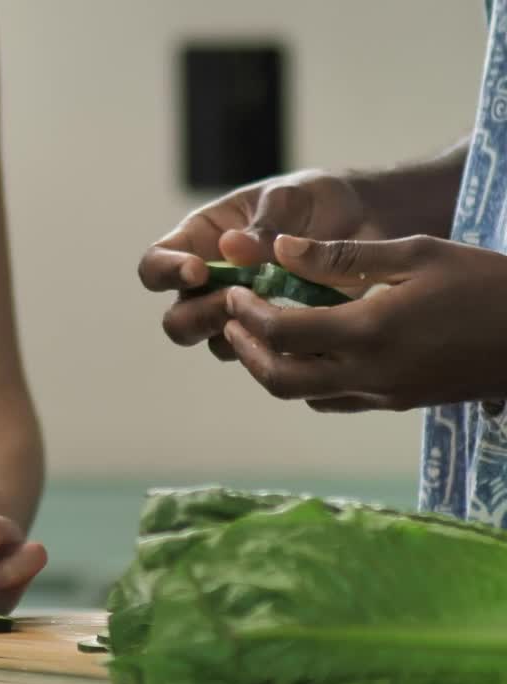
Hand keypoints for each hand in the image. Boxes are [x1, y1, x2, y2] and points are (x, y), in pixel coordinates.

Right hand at [139, 170, 384, 359]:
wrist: (369, 220)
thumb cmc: (317, 197)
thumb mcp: (293, 197)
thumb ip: (265, 223)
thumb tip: (230, 247)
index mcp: (198, 240)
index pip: (155, 264)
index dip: (166, 272)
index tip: (199, 269)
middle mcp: (210, 284)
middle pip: (177, 320)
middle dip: (200, 316)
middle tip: (234, 301)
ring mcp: (241, 313)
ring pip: (216, 342)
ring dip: (239, 332)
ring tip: (276, 311)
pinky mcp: (275, 334)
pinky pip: (263, 353)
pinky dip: (278, 344)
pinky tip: (305, 326)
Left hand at [223, 234, 506, 410]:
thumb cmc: (486, 281)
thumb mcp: (418, 253)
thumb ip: (342, 257)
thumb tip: (279, 248)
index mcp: (370, 332)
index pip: (281, 333)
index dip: (246, 314)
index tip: (235, 291)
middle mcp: (370, 373)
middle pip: (278, 379)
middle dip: (246, 350)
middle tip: (233, 319)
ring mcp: (384, 395)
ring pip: (302, 396)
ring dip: (272, 367)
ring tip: (263, 331)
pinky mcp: (398, 404)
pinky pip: (333, 401)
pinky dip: (307, 381)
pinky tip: (310, 349)